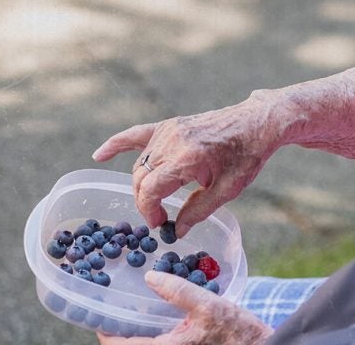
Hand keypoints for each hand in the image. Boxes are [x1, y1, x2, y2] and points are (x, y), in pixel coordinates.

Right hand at [92, 93, 291, 235]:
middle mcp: (171, 141)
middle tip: (160, 218)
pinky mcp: (169, 126)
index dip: (150, 211)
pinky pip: (136, 135)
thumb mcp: (228, 190)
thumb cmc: (246, 156)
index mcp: (186, 157)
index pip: (150, 189)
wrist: (255, 123)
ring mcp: (168, 131)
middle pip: (141, 178)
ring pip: (140, 164)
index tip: (161, 224)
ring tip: (155, 201)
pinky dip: (116, 144)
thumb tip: (177, 230)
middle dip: (145, 202)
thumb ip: (198, 211)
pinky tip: (98, 155)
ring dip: (142, 184)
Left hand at [96, 271, 271, 344]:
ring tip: (135, 314)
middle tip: (116, 310)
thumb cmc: (238, 335)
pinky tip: (161, 321)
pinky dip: (153, 336)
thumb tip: (150, 276)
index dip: (104, 331)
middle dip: (119, 332)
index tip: (98, 313)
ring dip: (136, 335)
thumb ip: (178, 290)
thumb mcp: (209, 305)